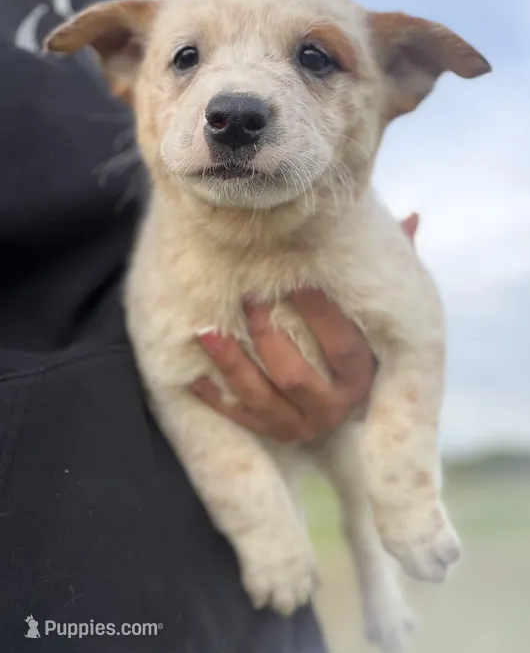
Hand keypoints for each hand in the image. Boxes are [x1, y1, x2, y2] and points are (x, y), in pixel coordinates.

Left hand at [193, 213, 419, 441]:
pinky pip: (241, 419)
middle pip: (296, 379)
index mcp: (362, 377)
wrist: (330, 389)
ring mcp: (302, 426)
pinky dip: (217, 397)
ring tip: (206, 331)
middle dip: (267, 338)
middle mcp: (334, 408)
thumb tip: (413, 218)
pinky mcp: (272, 434)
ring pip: (262, 401)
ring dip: (232, 366)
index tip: (298, 280)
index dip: (322, 315)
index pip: (345, 349)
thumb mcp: (371, 303)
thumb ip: (391, 266)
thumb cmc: (348, 331)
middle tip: (249, 297)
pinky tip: (196, 373)